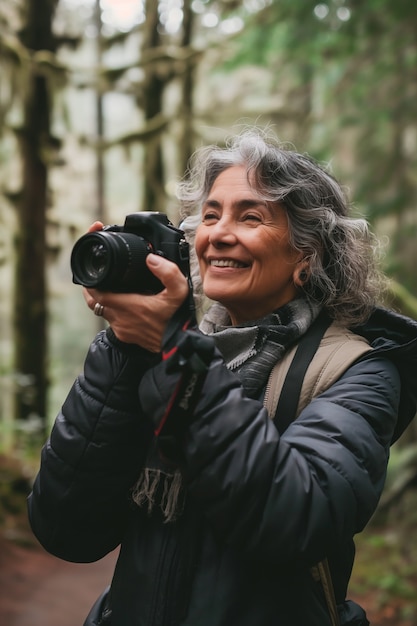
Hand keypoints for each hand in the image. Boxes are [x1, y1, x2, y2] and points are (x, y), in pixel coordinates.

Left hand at [82, 223, 188, 351]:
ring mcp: (122, 329)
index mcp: (130, 306)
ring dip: (102, 302)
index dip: (91, 284)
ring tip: (106, 290)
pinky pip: (111, 323)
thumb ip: (168, 273)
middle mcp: (121, 319)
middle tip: (95, 280)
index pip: (98, 294)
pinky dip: (112, 313)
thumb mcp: (179, 292)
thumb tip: (152, 259)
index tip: (94, 275)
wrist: (179, 345)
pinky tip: (121, 306)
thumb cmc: (177, 319)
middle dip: (92, 292)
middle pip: (94, 304)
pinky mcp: (125, 337)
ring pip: (102, 313)